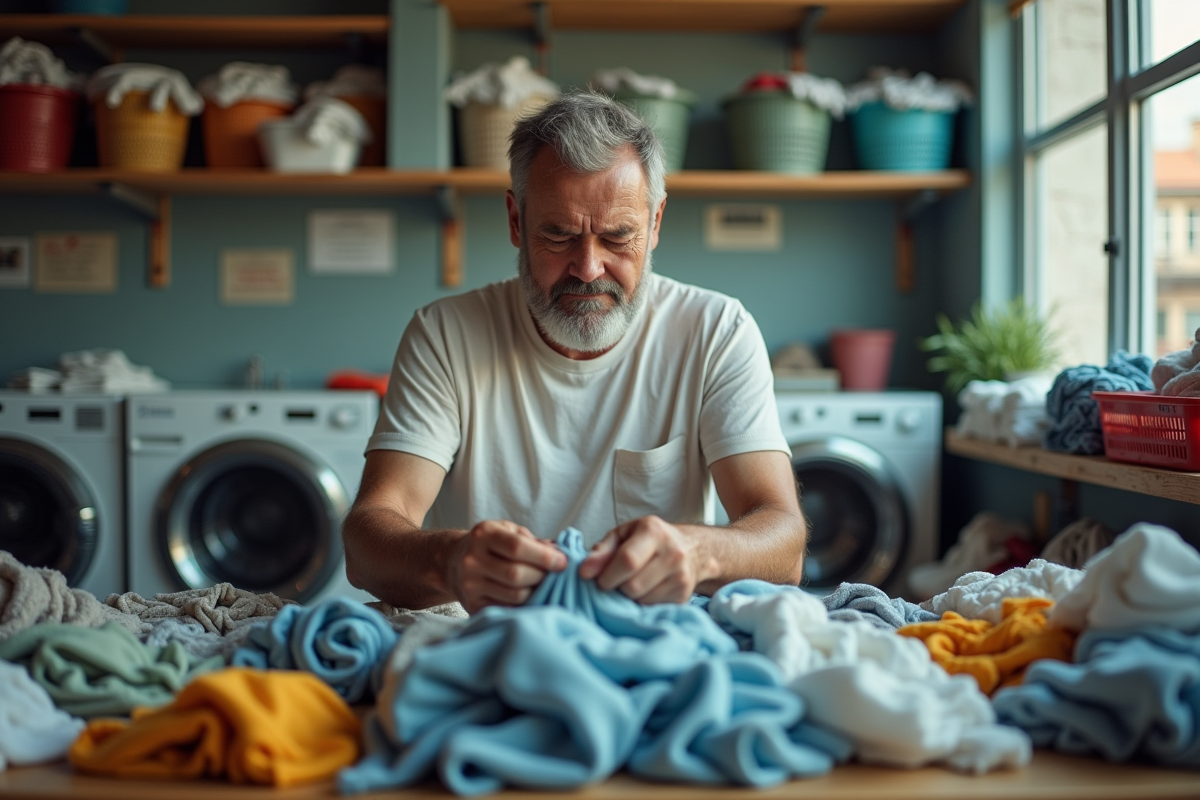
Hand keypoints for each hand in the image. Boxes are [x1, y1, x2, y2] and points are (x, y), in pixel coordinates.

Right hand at [447, 520, 566, 612]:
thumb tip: (560, 553)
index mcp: (484, 534)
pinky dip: (524, 605)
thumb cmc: (490, 544)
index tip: (563, 562)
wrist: (452, 561)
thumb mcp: (508, 531)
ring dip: (536, 592)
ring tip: (542, 585)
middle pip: (516, 574)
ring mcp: (470, 584)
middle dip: (542, 576)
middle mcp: (472, 559)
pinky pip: (507, 609)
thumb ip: (534, 541)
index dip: (544, 557)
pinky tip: (529, 596)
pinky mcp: (472, 605)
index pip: (517, 547)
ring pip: (514, 595)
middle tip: (554, 576)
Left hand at [578, 516, 707, 604]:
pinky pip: (652, 608)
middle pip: (633, 585)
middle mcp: (672, 553)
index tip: (597, 580)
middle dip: (617, 588)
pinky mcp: (683, 596)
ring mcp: (681, 576)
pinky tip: (645, 590)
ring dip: (629, 597)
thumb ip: (602, 550)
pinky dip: (642, 602)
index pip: (627, 561)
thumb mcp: (624, 534)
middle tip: (616, 581)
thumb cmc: (650, 539)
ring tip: (632, 583)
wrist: (693, 549)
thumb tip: (584, 572)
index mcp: (654, 532)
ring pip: (641, 600)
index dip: (607, 575)